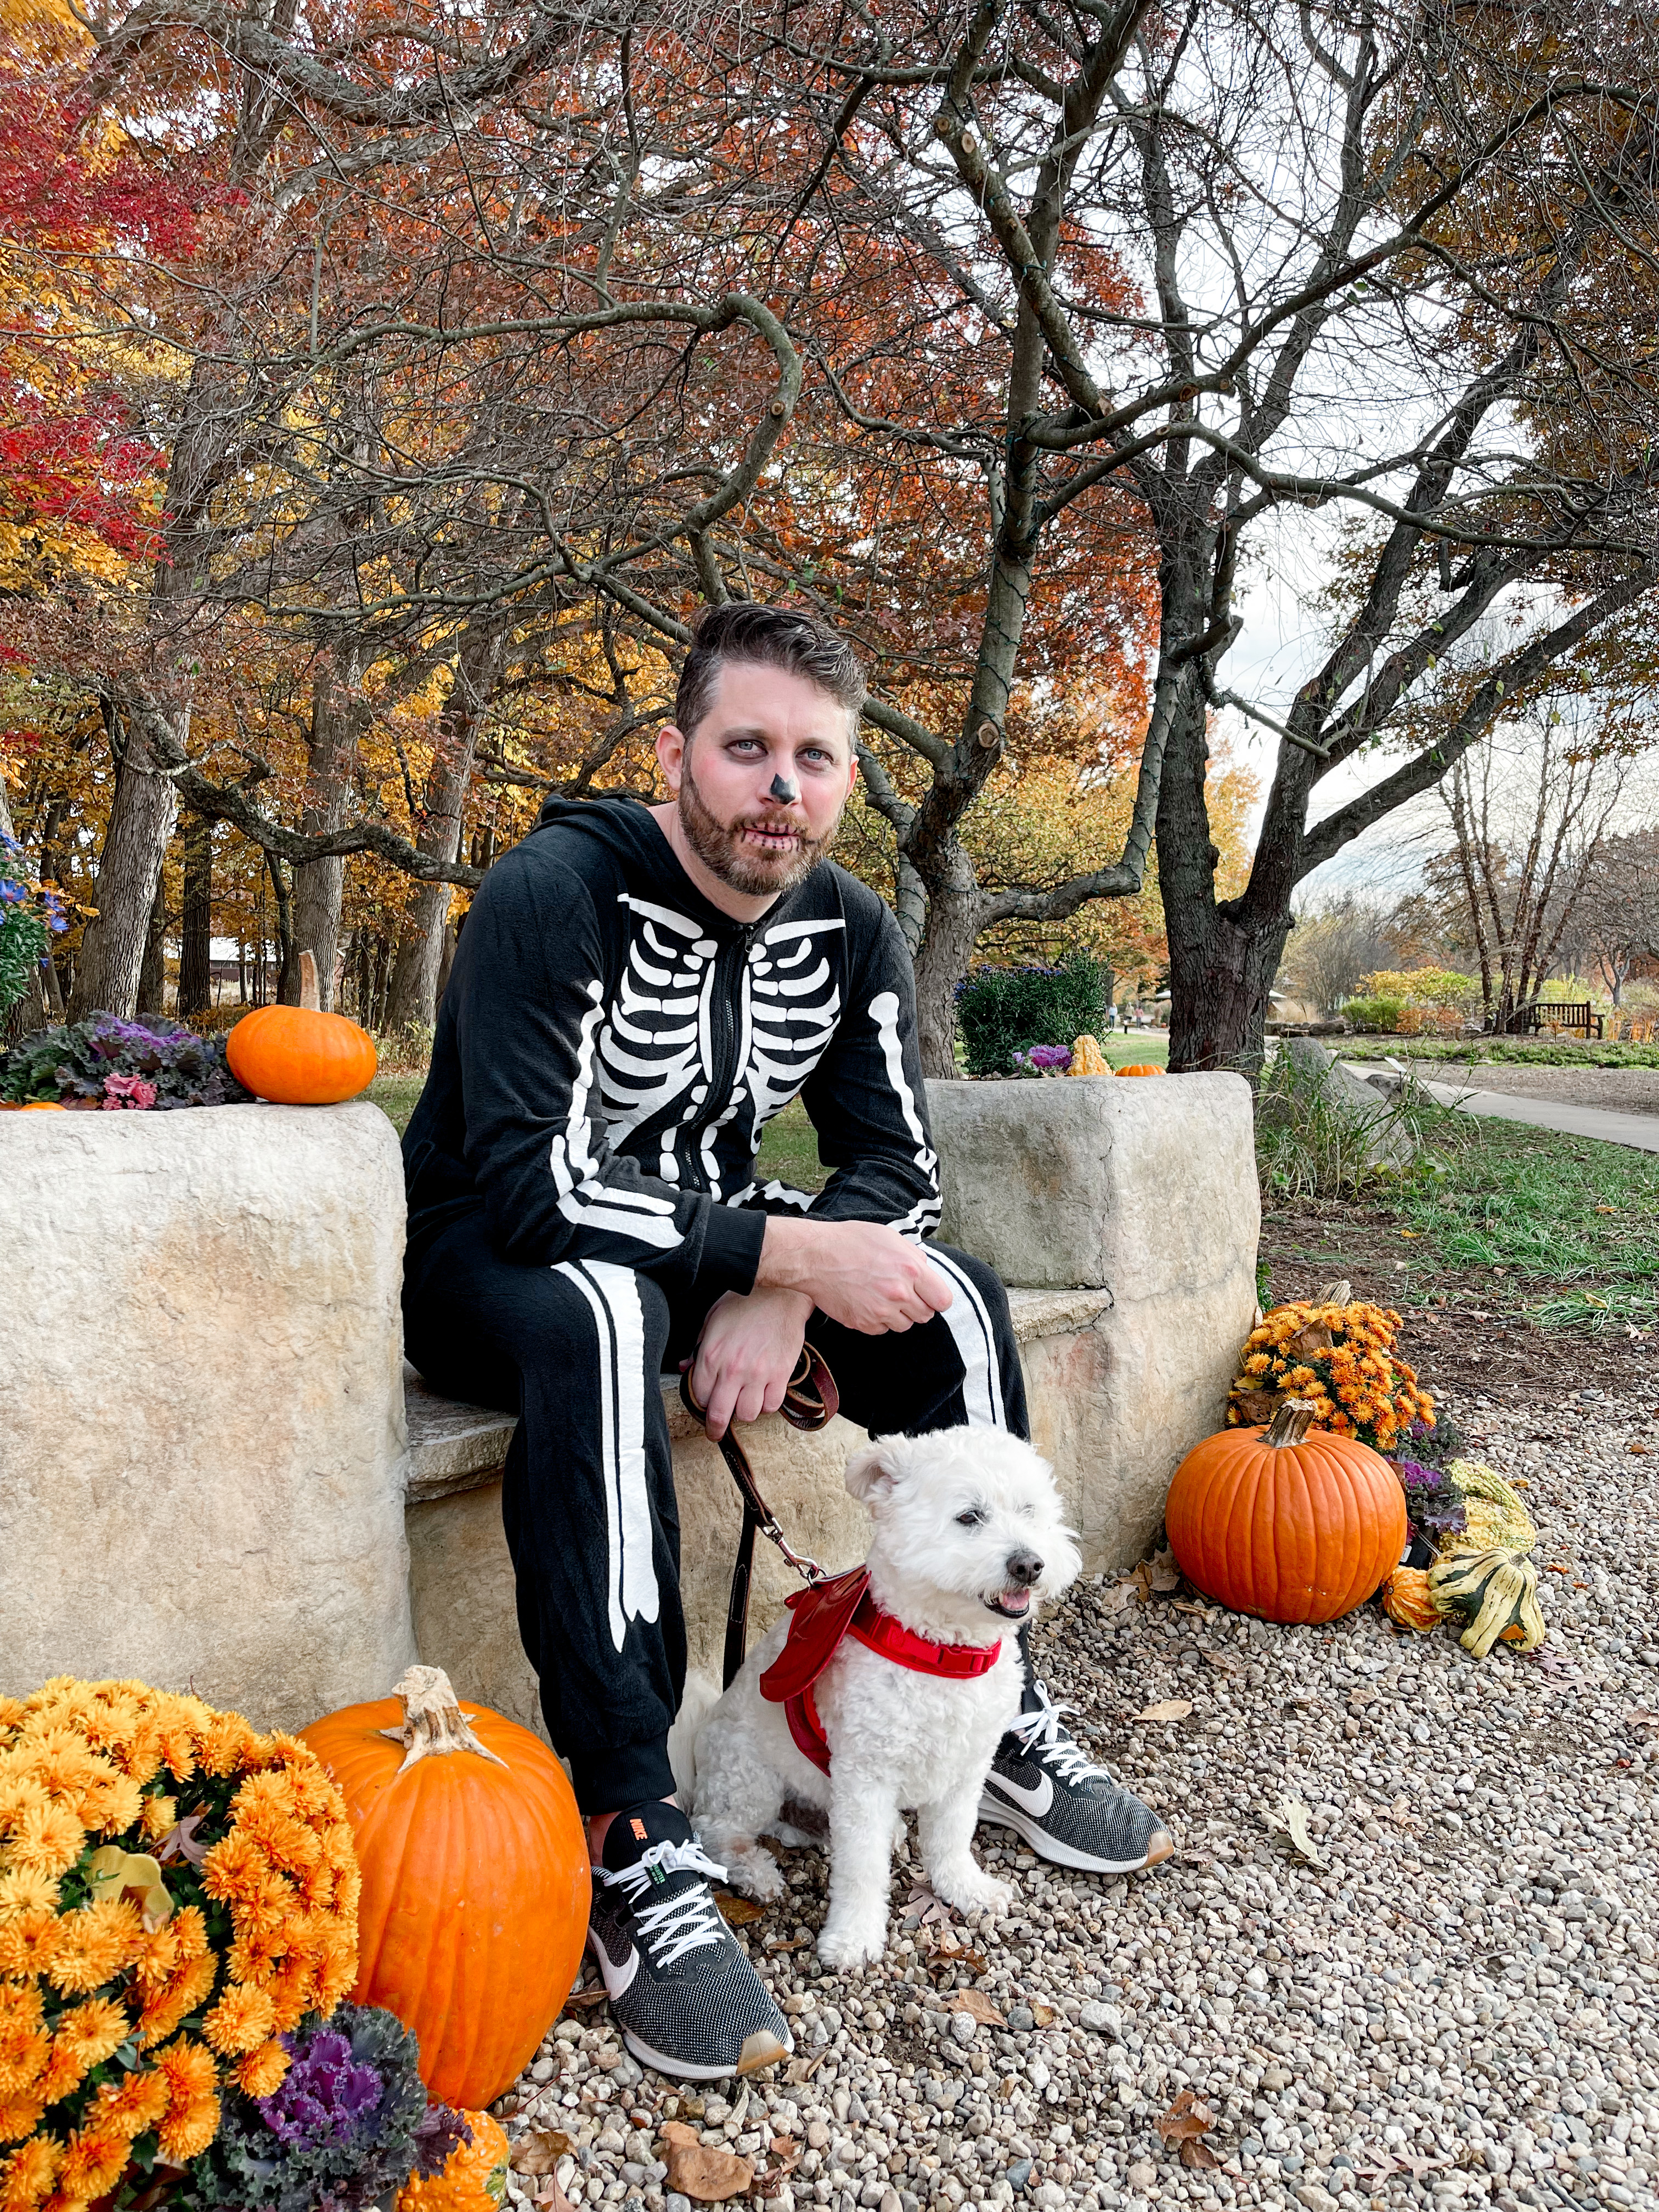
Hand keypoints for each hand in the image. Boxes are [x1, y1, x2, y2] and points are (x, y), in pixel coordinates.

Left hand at [690, 1285, 813, 1439]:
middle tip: (715, 1431)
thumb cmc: (745, 1302)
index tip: (705, 1405)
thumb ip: (697, 1347)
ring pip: (748, 1414)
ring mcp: (758, 1373)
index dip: (701, 1403)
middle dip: (715, 1428)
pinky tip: (763, 1393)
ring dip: (744, 1411)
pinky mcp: (781, 1373)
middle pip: (720, 1415)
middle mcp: (733, 1368)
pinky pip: (772, 1405)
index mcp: (711, 1354)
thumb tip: (684, 1368)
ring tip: (744, 1400)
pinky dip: (767, 1404)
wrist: (779, 1292)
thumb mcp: (712, 1320)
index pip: (699, 1396)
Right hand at [757, 1217, 954, 1334]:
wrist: (815, 1257)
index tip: (928, 1294)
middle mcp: (899, 1293)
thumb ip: (914, 1257)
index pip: (943, 1300)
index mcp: (911, 1269)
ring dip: (898, 1315)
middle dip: (917, 1305)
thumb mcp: (890, 1238)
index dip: (937, 1298)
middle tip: (901, 1293)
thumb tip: (925, 1273)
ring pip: (904, 1325)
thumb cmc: (851, 1242)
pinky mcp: (863, 1323)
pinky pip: (882, 1330)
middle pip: (925, 1315)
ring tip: (881, 1296)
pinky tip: (866, 1303)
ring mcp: (881, 1311)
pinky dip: (878, 1320)